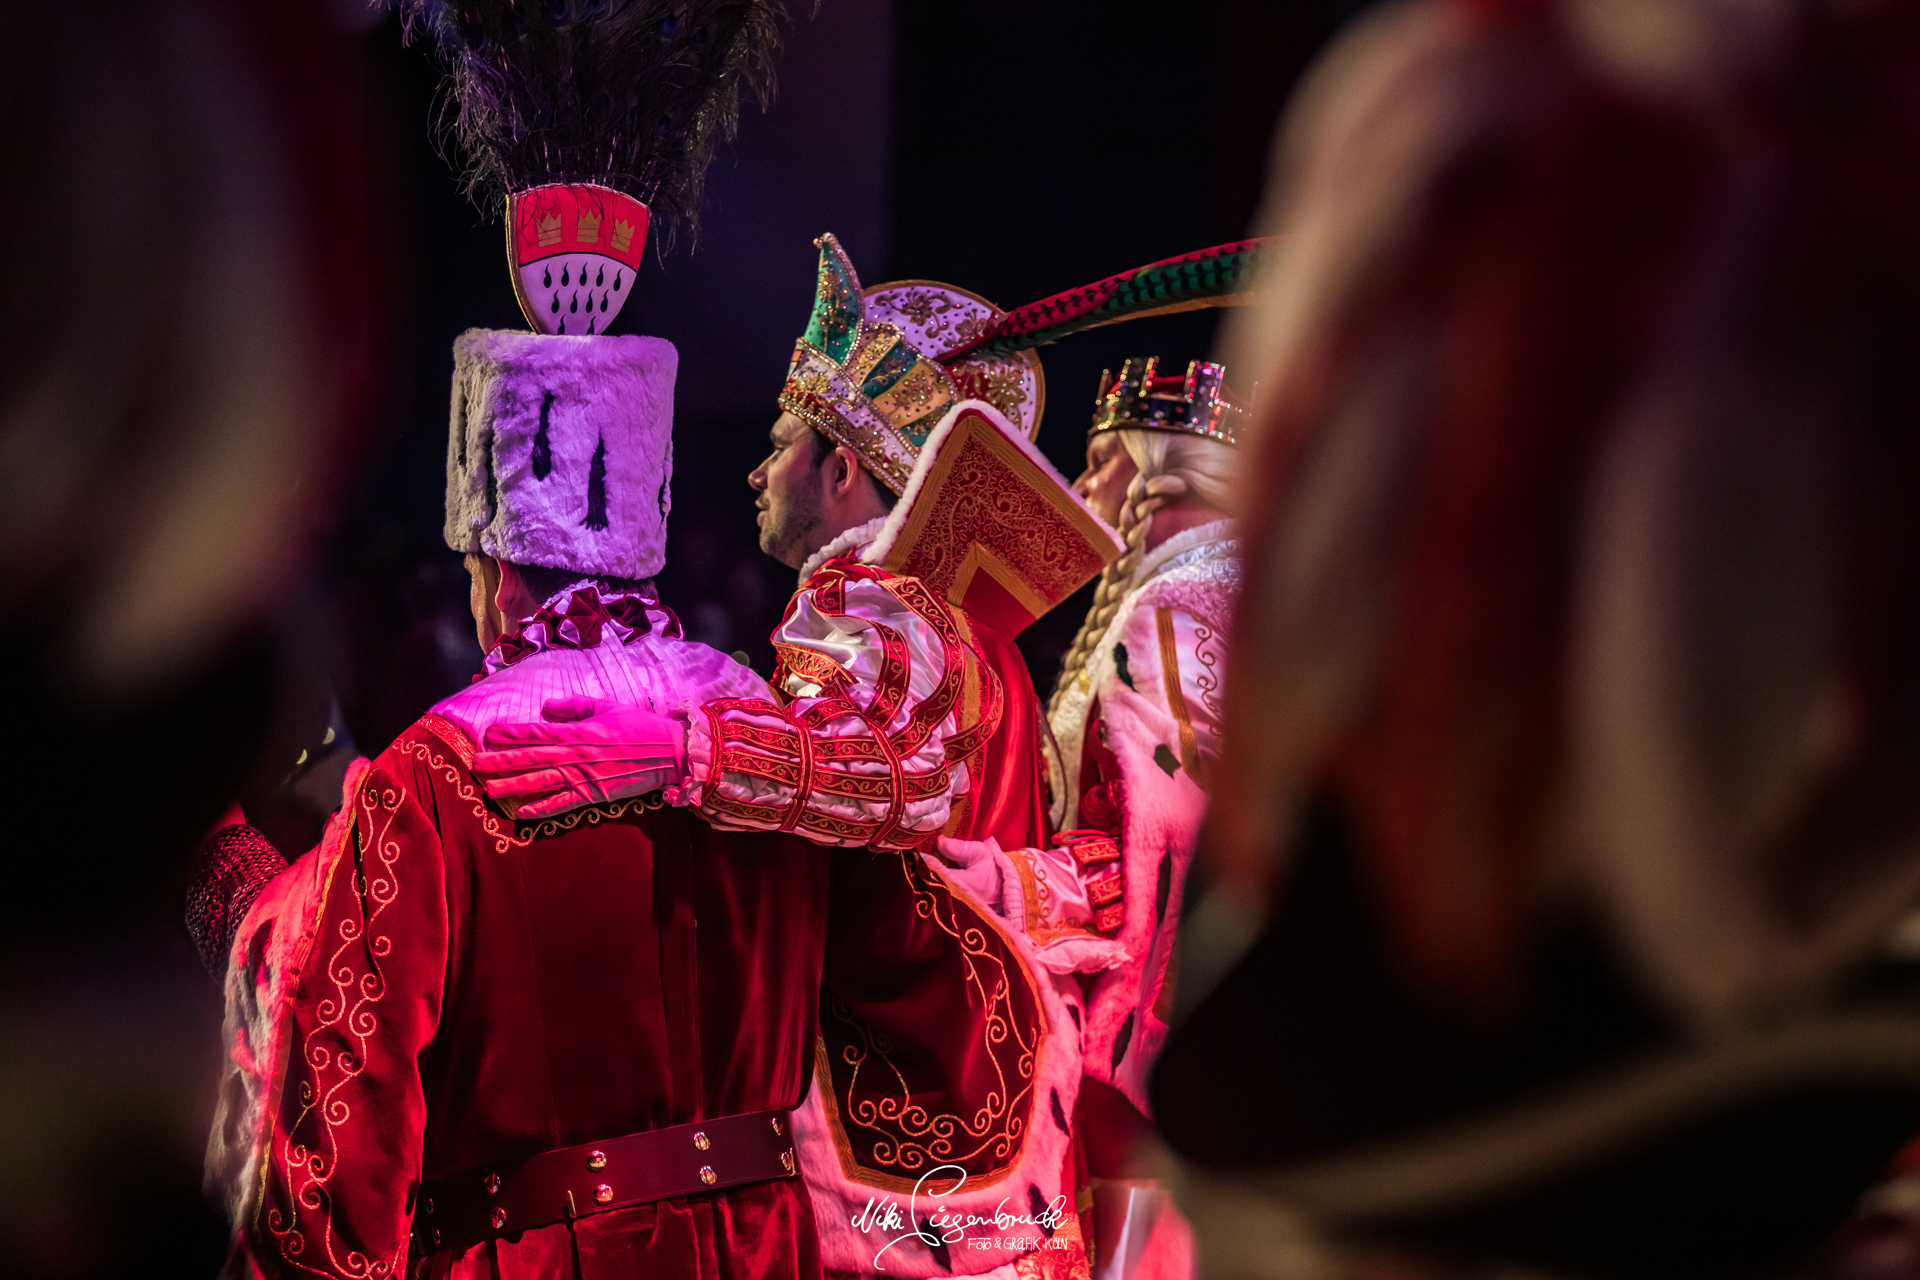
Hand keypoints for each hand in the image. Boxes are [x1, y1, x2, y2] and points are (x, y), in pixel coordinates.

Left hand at [473, 697, 688, 818]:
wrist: (668, 752)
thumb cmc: (639, 726)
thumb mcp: (607, 706)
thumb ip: (576, 706)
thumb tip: (548, 707)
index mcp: (578, 731)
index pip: (536, 732)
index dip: (510, 733)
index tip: (487, 733)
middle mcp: (576, 754)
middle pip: (530, 758)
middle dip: (500, 761)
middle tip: (474, 764)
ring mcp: (584, 776)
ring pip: (540, 782)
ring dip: (512, 786)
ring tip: (488, 790)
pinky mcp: (594, 795)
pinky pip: (563, 804)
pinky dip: (542, 809)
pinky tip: (521, 813)